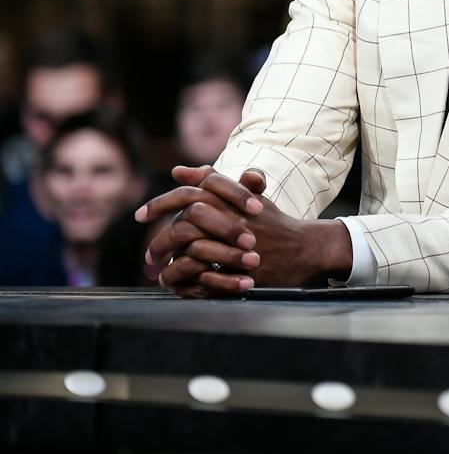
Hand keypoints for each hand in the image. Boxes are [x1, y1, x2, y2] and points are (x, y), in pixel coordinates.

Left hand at [138, 166, 353, 296]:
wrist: (305, 248)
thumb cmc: (272, 222)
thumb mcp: (247, 197)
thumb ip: (213, 182)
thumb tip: (178, 169)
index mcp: (232, 201)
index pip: (189, 195)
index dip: (160, 204)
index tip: (140, 215)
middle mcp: (234, 221)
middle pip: (185, 225)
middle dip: (161, 240)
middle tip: (149, 253)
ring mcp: (239, 247)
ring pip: (193, 253)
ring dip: (171, 264)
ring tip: (158, 270)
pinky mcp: (243, 270)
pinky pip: (207, 276)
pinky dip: (187, 281)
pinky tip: (176, 284)